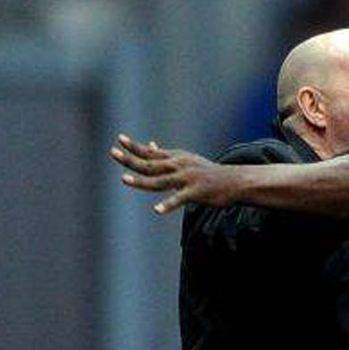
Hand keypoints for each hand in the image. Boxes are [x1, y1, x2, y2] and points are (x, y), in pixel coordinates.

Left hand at [110, 135, 234, 213]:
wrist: (235, 181)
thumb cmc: (209, 173)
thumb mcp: (187, 160)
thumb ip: (167, 156)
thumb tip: (151, 145)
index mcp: (176, 158)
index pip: (151, 152)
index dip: (134, 146)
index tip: (119, 140)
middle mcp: (180, 165)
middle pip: (150, 164)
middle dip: (130, 159)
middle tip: (113, 153)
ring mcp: (187, 178)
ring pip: (160, 181)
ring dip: (141, 181)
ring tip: (124, 180)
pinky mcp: (196, 192)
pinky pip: (179, 199)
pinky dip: (168, 205)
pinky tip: (157, 210)